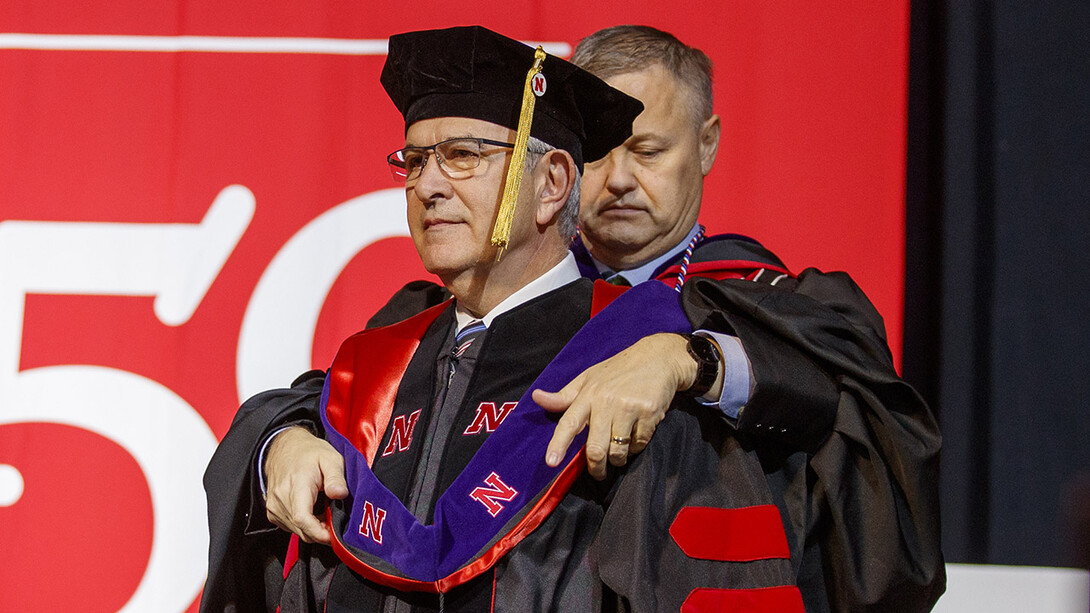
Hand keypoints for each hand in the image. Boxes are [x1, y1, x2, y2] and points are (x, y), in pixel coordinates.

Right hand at [263, 426, 347, 544]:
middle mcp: (281, 499)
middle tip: (336, 518)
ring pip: (298, 531)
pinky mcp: (272, 513)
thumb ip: (336, 477)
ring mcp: (274, 507)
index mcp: (296, 485)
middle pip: (302, 529)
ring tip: (325, 510)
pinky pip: (291, 527)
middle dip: (322, 531)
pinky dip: (305, 525)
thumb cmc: (309, 453)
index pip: (302, 519)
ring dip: (314, 528)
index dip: (320, 533)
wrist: (285, 448)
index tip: (335, 535)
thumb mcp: (331, 458)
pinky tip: (313, 511)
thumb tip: (340, 494)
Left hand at [533, 333, 699, 479]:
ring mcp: (628, 407)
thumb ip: (564, 395)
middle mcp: (606, 401)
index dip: (559, 444)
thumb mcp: (589, 377)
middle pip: (596, 449)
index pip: (569, 422)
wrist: (658, 357)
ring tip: (619, 451)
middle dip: (596, 468)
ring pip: (618, 451)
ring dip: (618, 459)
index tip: (551, 462)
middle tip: (598, 473)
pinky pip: (639, 444)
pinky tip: (636, 433)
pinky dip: (636, 446)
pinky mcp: (649, 412)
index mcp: (588, 394)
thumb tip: (537, 398)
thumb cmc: (619, 370)